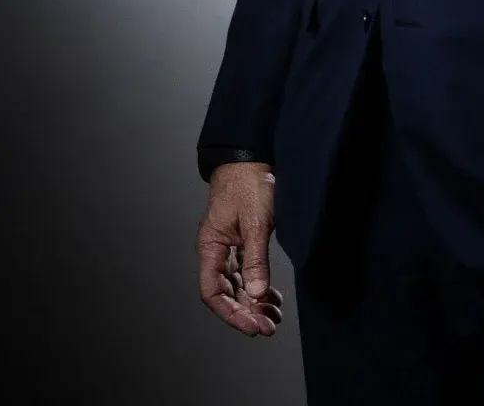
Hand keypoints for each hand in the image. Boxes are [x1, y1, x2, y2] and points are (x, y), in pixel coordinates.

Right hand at [196, 162, 282, 336]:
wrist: (252, 157)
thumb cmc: (249, 183)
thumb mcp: (255, 222)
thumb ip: (256, 258)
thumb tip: (256, 293)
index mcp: (210, 246)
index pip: (212, 292)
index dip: (230, 312)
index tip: (251, 325)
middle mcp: (215, 250)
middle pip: (225, 292)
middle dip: (246, 312)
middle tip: (268, 327)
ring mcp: (228, 246)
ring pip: (237, 284)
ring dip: (254, 302)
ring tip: (273, 317)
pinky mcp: (241, 240)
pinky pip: (246, 271)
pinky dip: (258, 285)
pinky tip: (271, 296)